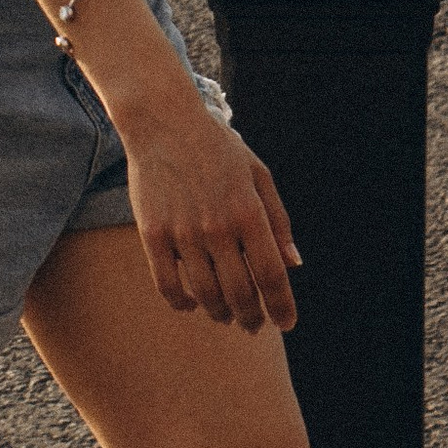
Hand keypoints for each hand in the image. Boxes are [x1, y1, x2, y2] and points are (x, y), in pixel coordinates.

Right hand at [123, 98, 300, 332]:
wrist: (163, 122)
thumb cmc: (217, 148)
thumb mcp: (259, 175)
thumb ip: (278, 220)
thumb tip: (294, 265)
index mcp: (248, 212)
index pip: (272, 276)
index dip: (282, 307)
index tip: (287, 324)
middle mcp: (217, 227)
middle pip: (240, 294)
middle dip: (252, 318)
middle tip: (253, 325)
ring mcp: (183, 232)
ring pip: (206, 294)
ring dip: (220, 313)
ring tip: (225, 315)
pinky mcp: (153, 234)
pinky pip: (168, 284)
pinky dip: (183, 303)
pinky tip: (192, 303)